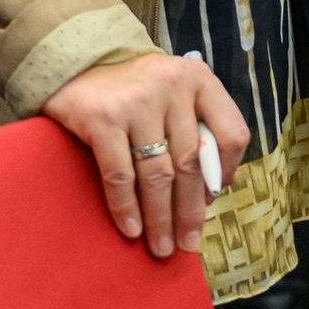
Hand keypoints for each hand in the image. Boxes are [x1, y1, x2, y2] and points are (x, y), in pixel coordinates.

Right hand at [45, 52, 250, 258]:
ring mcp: (137, 102)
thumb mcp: (175, 93)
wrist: (77, 62)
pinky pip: (120, 175)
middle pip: (191, 163)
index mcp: (199, 80)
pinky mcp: (103, 119)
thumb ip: (198, 127)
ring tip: (161, 246)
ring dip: (161, 218)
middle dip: (190, 212)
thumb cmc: (134, 87)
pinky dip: (126, 208)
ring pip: (158, 174)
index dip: (225, 173)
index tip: (212, 201)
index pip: (231, 133)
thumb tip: (217, 185)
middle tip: (188, 244)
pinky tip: (131, 229)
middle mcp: (172, 87)